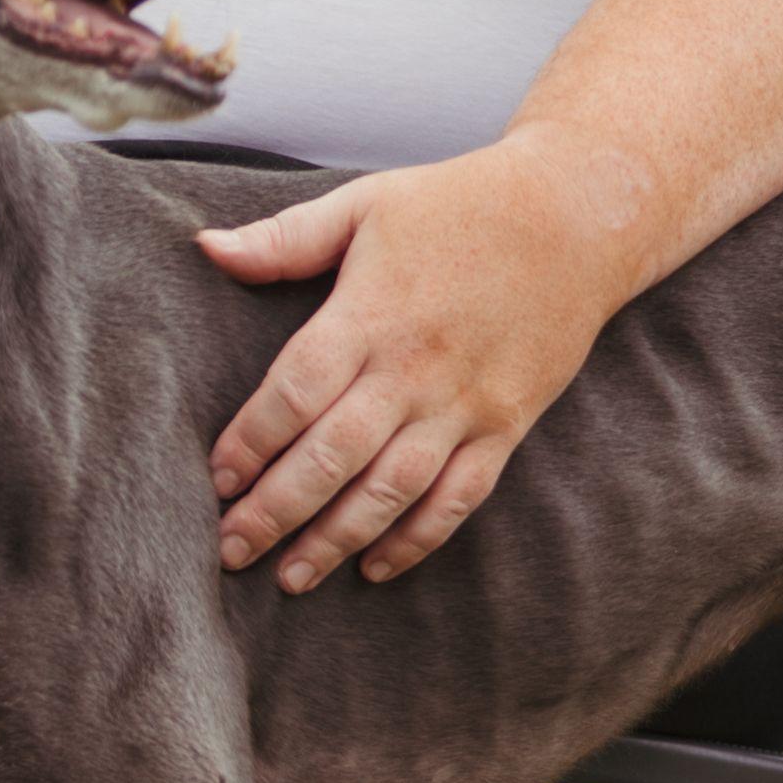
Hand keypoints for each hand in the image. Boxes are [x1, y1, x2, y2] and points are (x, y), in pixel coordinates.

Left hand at [197, 137, 623, 591]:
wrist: (577, 216)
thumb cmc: (460, 204)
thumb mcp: (365, 205)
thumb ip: (284, 238)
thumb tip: (204, 247)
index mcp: (370, 313)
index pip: (295, 392)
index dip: (250, 442)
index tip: (215, 480)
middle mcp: (414, 369)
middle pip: (333, 455)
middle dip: (276, 511)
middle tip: (231, 550)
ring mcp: (464, 404)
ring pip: (391, 490)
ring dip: (336, 539)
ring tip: (290, 578)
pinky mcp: (506, 426)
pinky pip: (458, 498)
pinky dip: (417, 539)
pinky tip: (376, 568)